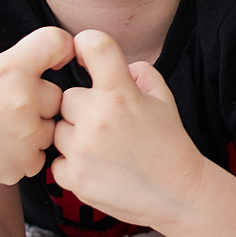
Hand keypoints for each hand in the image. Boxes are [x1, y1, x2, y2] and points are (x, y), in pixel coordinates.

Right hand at [0, 0, 72, 190]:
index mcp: (11, 68)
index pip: (58, 42)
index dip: (57, 47)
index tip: (47, 57)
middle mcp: (24, 100)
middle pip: (58, 91)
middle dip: (39, 96)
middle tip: (7, 104)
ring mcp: (27, 135)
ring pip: (53, 123)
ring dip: (36, 124)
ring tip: (2, 127)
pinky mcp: (27, 163)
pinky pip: (45, 151)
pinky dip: (29, 151)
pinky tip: (2, 148)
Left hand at [50, 31, 206, 230]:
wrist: (177, 193)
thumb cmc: (170, 144)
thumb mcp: (163, 98)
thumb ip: (138, 72)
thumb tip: (113, 64)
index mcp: (121, 94)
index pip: (94, 45)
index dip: (86, 42)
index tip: (85, 52)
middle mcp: (96, 119)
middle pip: (68, 98)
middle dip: (84, 107)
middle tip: (109, 124)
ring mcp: (81, 150)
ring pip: (59, 130)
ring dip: (76, 136)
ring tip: (106, 149)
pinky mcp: (73, 178)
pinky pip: (58, 161)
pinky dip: (74, 164)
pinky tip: (99, 167)